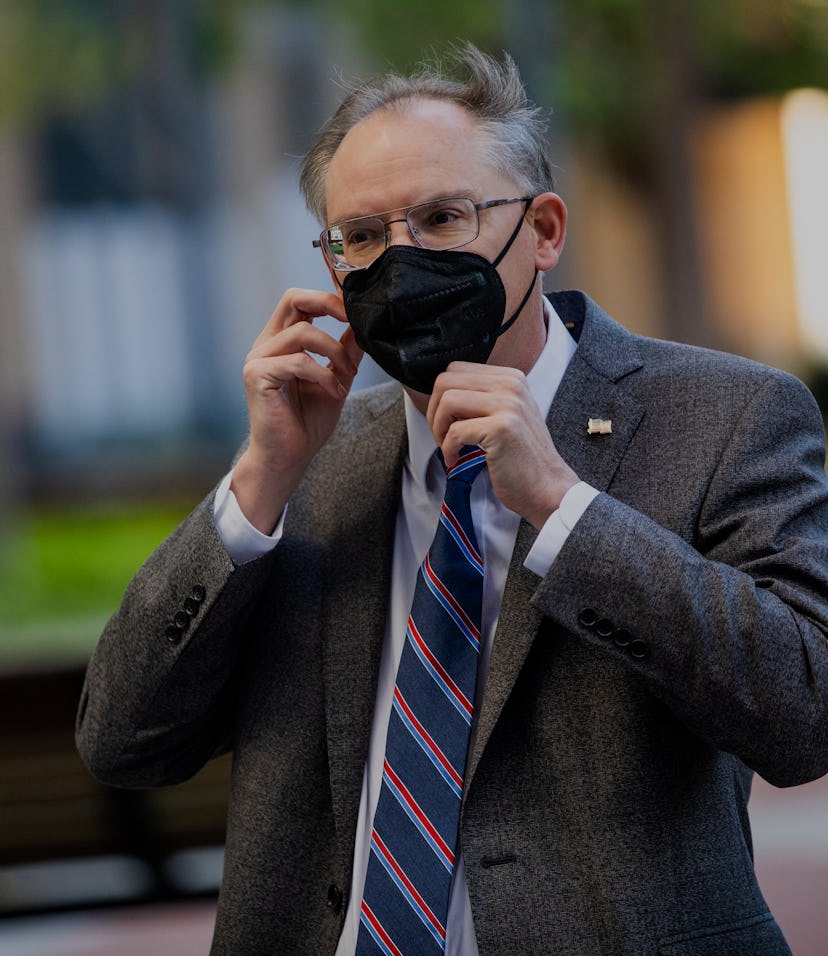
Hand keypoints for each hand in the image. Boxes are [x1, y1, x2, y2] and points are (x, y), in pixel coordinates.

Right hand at [231, 288, 361, 532]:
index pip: (299, 301)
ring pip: (303, 332)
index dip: (328, 298)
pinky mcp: (257, 376)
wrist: (289, 457)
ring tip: (347, 375)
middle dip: (327, 303)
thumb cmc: (308, 422)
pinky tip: (335, 392)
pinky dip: (323, 375)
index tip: (355, 312)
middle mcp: (266, 345)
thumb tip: (361, 326)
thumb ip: (345, 352)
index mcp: (281, 341)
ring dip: (334, 352)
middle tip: (353, 320)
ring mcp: (258, 359)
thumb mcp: (336, 379)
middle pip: (292, 299)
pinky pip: (297, 361)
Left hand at [426, 363, 579, 529]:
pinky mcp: (501, 429)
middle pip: (446, 381)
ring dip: (438, 428)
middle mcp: (511, 385)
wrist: (547, 487)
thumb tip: (441, 394)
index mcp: (511, 378)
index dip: (441, 397)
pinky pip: (454, 431)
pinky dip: (447, 449)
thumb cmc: (521, 457)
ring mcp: (508, 405)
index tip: (447, 422)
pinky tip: (455, 460)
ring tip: (448, 447)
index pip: (456, 370)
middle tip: (442, 436)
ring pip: (447, 401)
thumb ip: (482, 397)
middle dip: (434, 411)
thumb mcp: (508, 414)